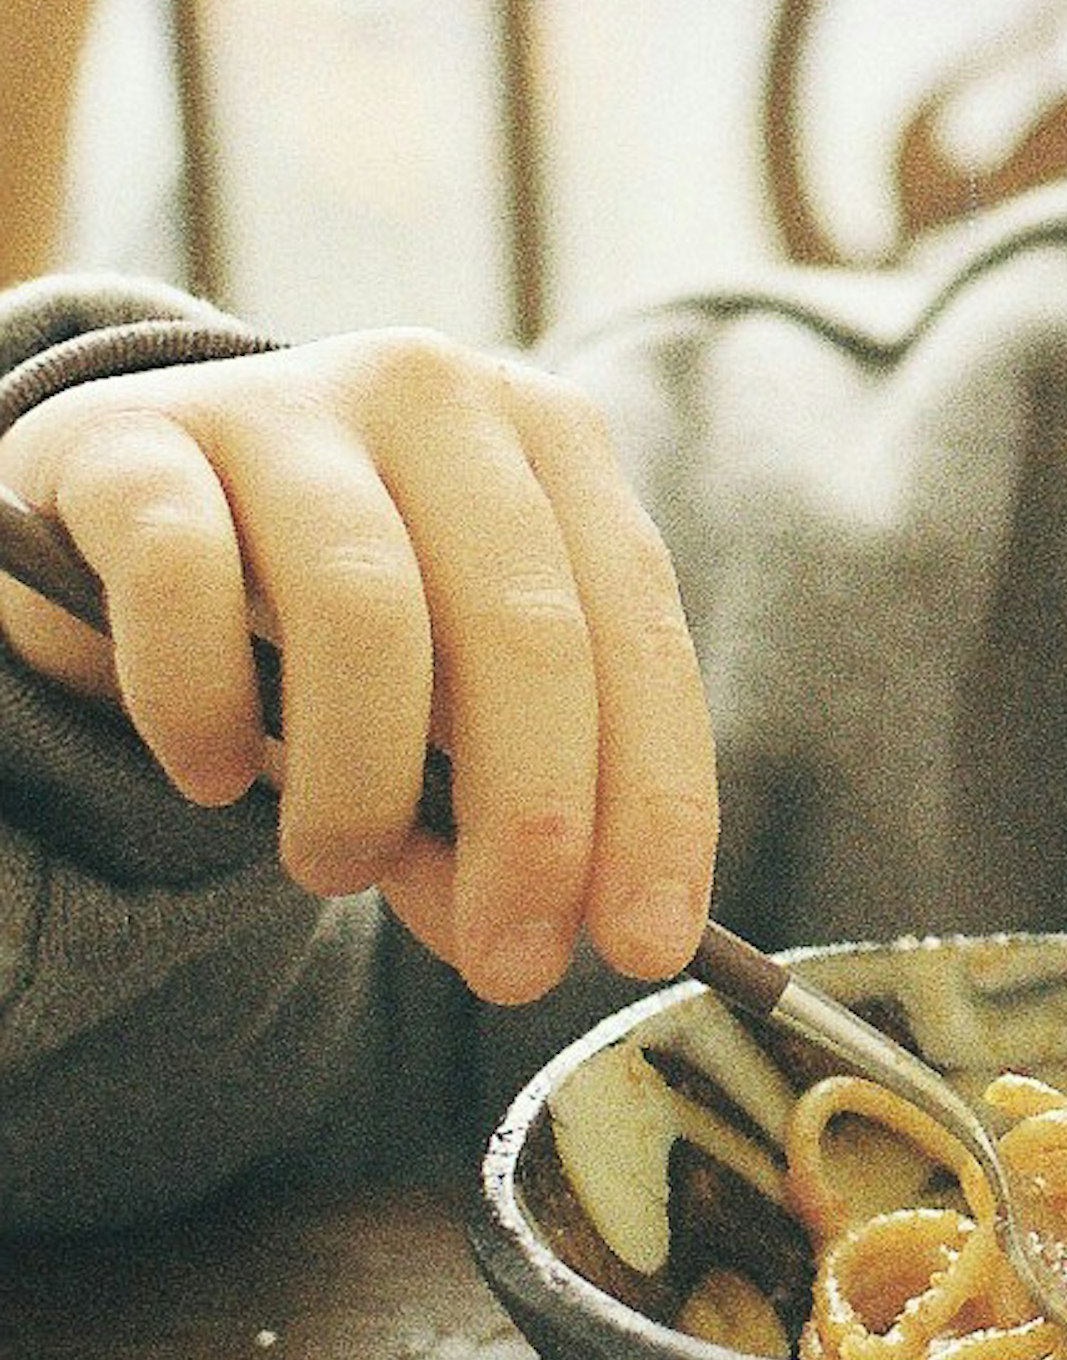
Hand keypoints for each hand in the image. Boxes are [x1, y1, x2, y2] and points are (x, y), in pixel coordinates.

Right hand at [0, 331, 717, 1004]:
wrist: (119, 506)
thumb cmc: (310, 620)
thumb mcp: (428, 703)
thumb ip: (484, 804)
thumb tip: (522, 935)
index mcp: (549, 443)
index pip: (638, 632)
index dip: (654, 800)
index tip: (645, 945)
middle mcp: (435, 396)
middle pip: (525, 628)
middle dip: (530, 822)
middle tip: (506, 963)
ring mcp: (284, 400)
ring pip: (363, 608)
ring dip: (360, 781)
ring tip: (330, 869)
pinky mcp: (136, 438)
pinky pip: (184, 580)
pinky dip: (202, 704)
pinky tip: (208, 777)